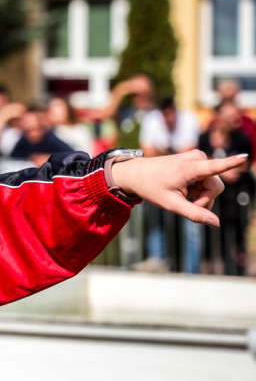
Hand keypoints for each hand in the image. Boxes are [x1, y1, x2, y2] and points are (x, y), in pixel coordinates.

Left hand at [110, 149, 247, 225]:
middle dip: (204, 199)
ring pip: (212, 185)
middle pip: (215, 187)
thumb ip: (194, 214)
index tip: (245, 157)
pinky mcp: (197, 159)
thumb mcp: (171, 204)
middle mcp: (196, 158)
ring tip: (182, 193)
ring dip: (200, 194)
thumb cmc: (151, 188)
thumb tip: (216, 223)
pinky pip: (207, 180)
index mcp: (189, 168)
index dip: (232, 163)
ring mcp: (197, 157)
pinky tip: (184, 188)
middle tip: (186, 203)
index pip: (215, 166)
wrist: (135, 173)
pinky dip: (197, 189)